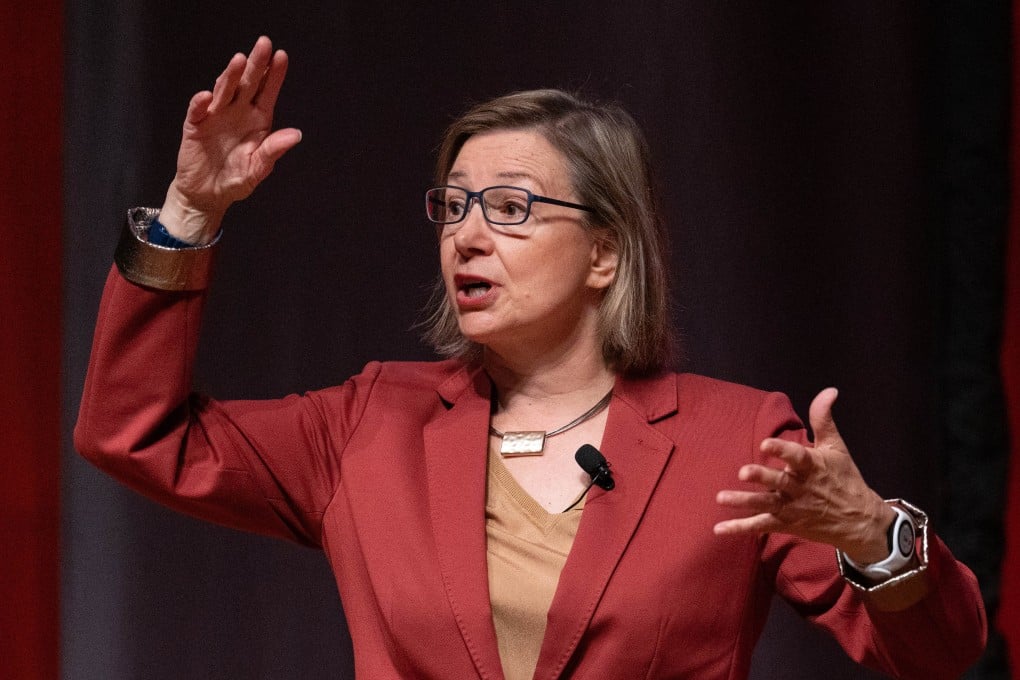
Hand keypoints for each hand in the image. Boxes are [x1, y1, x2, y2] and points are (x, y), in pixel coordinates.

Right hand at [160, 36, 301, 243]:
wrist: (208, 194)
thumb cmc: (235, 180)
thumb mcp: (258, 168)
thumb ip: (274, 150)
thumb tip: (296, 135)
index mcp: (257, 121)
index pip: (267, 92)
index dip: (274, 75)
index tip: (281, 56)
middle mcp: (237, 112)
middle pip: (247, 83)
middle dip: (256, 64)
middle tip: (263, 44)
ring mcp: (216, 116)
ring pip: (224, 90)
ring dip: (230, 76)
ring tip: (239, 61)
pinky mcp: (195, 125)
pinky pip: (197, 110)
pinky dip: (201, 103)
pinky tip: (207, 97)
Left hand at [714, 388, 895, 562]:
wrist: (859, 521)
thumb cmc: (844, 478)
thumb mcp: (836, 447)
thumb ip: (824, 419)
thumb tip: (829, 390)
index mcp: (812, 467)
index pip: (797, 457)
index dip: (782, 450)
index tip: (765, 443)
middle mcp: (800, 488)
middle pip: (778, 483)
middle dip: (761, 477)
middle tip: (742, 471)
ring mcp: (792, 508)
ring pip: (765, 505)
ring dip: (743, 502)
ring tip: (721, 497)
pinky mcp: (786, 523)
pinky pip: (760, 526)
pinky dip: (740, 528)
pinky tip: (719, 529)